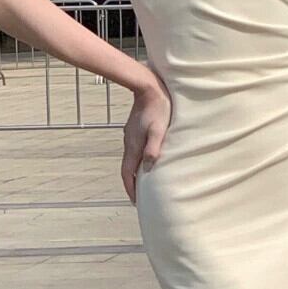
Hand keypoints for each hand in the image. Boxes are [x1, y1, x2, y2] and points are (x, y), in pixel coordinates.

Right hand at [121, 71, 171, 204]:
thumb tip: (149, 165)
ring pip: (131, 159)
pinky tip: (147, 159)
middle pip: (128, 169)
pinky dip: (138, 160)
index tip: (136, 202)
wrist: (147, 86)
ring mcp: (130, 136)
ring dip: (136, 172)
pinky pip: (134, 150)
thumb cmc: (158, 107)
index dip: (131, 189)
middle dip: (132, 184)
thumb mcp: (159, 128)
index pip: (128, 174)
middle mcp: (129, 143)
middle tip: (140, 196)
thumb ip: (154, 146)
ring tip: (145, 181)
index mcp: (133, 145)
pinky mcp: (134, 129)